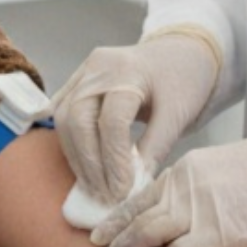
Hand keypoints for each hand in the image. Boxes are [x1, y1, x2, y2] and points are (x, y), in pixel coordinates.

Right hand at [51, 29, 220, 206]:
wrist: (180, 52)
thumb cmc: (184, 81)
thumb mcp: (177, 115)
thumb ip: (154, 150)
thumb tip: (132, 188)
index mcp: (129, 70)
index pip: (112, 122)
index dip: (114, 161)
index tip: (123, 192)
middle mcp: (98, 67)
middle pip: (78, 119)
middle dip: (89, 163)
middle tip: (105, 194)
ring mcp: (83, 71)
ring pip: (64, 118)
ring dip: (77, 157)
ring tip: (95, 187)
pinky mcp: (77, 80)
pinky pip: (62, 113)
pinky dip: (70, 142)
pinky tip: (83, 166)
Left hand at [92, 121, 246, 246]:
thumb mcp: (219, 168)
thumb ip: (193, 188)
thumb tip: (175, 212)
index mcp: (185, 170)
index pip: (141, 195)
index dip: (118, 215)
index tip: (101, 228)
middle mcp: (185, 187)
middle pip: (137, 214)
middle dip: (114, 234)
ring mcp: (198, 210)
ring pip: (147, 232)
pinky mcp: (215, 233)